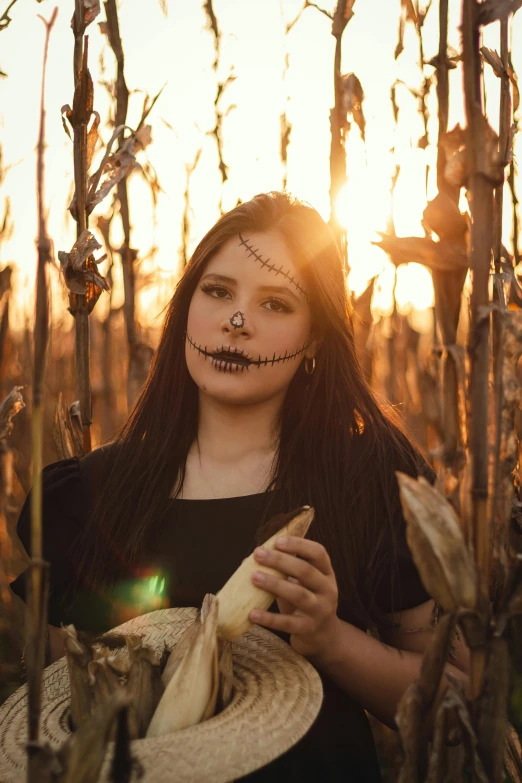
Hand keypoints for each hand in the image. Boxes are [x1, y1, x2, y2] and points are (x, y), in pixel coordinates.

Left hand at [248, 536, 339, 658]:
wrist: (323, 636)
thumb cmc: (306, 602)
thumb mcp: (301, 583)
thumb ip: (282, 571)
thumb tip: (247, 560)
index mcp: (326, 574)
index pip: (318, 553)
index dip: (299, 544)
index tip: (277, 541)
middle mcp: (327, 590)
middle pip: (305, 571)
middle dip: (280, 560)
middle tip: (258, 554)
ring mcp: (320, 610)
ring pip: (298, 594)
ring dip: (275, 584)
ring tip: (254, 577)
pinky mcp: (309, 629)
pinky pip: (288, 623)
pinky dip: (269, 618)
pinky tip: (253, 613)